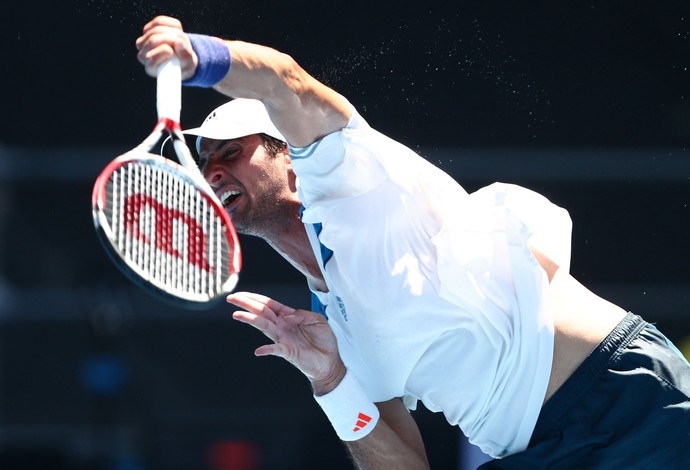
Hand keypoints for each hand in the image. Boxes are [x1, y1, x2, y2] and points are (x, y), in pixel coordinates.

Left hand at [135, 16, 197, 79]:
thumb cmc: (184, 64)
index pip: (150, 57)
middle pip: (154, 39)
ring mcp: (143, 42)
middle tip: (182, 43)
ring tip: (181, 39)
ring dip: (173, 31)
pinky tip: (177, 30)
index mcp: (151, 68)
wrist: (181, 59)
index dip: (166, 52)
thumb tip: (179, 42)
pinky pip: (159, 21)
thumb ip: (185, 56)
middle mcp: (143, 55)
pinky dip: (171, 24)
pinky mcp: (148, 30)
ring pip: (157, 28)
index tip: (176, 54)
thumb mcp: (189, 64)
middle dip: (172, 39)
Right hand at [228, 292, 345, 394]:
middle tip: (231, 298)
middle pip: (261, 312)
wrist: (330, 361)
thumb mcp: (318, 320)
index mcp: (288, 316)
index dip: (255, 298)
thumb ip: (303, 314)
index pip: (269, 304)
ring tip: (238, 315)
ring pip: (264, 327)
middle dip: (246, 304)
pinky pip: (276, 350)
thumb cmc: (323, 340)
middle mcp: (282, 326)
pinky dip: (267, 349)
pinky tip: (259, 350)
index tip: (241, 294)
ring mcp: (283, 339)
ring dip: (251, 320)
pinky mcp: (288, 352)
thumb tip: (287, 316)